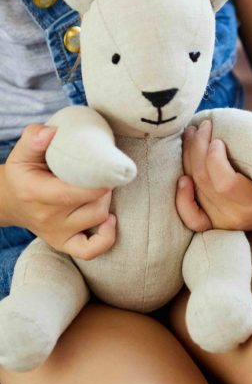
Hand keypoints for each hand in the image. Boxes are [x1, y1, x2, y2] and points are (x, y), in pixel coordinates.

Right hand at [0, 125, 115, 259]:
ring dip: (107, 202)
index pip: (72, 193)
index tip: (108, 167)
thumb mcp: (22, 153)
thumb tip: (52, 132)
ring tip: (102, 188)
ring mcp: (57, 233)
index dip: (98, 182)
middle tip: (106, 173)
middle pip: (93, 205)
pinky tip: (110, 219)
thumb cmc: (22, 173)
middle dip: (106, 187)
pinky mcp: (64, 243)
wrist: (10, 202)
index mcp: (36, 192)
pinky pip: (90, 251)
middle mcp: (47, 216)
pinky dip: (106, 238)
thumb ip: (34, 138)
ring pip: (97, 219)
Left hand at [176, 111, 251, 231]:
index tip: (217, 139)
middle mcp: (239, 216)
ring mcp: (224, 221)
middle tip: (202, 126)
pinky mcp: (213, 224)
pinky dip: (182, 199)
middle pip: (206, 182)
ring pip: (196, 189)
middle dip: (197, 150)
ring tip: (192, 134)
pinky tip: (182, 177)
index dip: (214, 161)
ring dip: (188, 159)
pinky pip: (191, 218)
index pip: (226, 184)